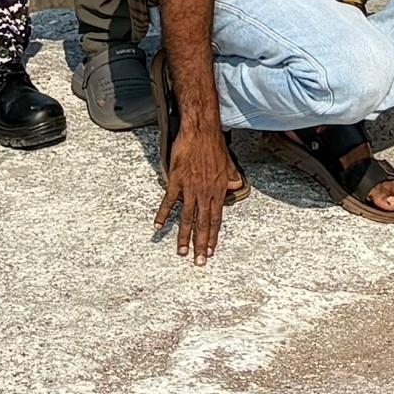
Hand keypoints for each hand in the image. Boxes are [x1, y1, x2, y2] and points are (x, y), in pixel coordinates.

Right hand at [155, 120, 246, 261]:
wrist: (201, 131)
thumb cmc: (214, 145)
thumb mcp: (229, 164)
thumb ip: (231, 178)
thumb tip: (235, 187)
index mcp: (218, 191)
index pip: (216, 220)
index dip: (214, 237)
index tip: (211, 251)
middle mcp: (205, 193)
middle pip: (203, 224)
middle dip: (201, 245)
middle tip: (199, 262)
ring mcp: (190, 188)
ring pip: (187, 218)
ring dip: (184, 237)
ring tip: (181, 252)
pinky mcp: (176, 181)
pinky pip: (169, 202)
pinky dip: (163, 215)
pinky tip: (158, 227)